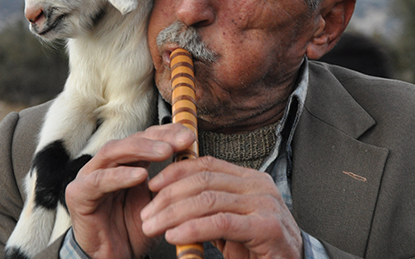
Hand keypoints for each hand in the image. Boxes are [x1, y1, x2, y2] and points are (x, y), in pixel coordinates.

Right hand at [65, 124, 195, 258]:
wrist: (114, 258)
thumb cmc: (133, 230)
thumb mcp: (158, 202)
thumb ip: (168, 181)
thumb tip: (194, 160)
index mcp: (125, 163)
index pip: (145, 138)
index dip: (167, 133)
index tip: (190, 136)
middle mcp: (106, 164)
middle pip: (130, 139)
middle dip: (157, 138)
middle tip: (181, 140)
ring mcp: (89, 176)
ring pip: (113, 152)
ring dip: (141, 149)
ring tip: (165, 152)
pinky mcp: (78, 194)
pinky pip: (98, 180)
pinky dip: (120, 176)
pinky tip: (140, 175)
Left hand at [140, 156, 302, 258]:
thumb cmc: (260, 249)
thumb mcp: (230, 224)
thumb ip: (208, 210)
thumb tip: (169, 203)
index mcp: (250, 179)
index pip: (206, 164)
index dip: (175, 171)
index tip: (152, 186)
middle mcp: (259, 186)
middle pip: (203, 180)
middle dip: (168, 195)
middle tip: (147, 213)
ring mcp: (265, 204)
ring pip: (208, 199)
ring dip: (173, 213)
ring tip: (153, 226)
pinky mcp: (267, 227)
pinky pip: (221, 222)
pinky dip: (192, 228)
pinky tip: (175, 236)